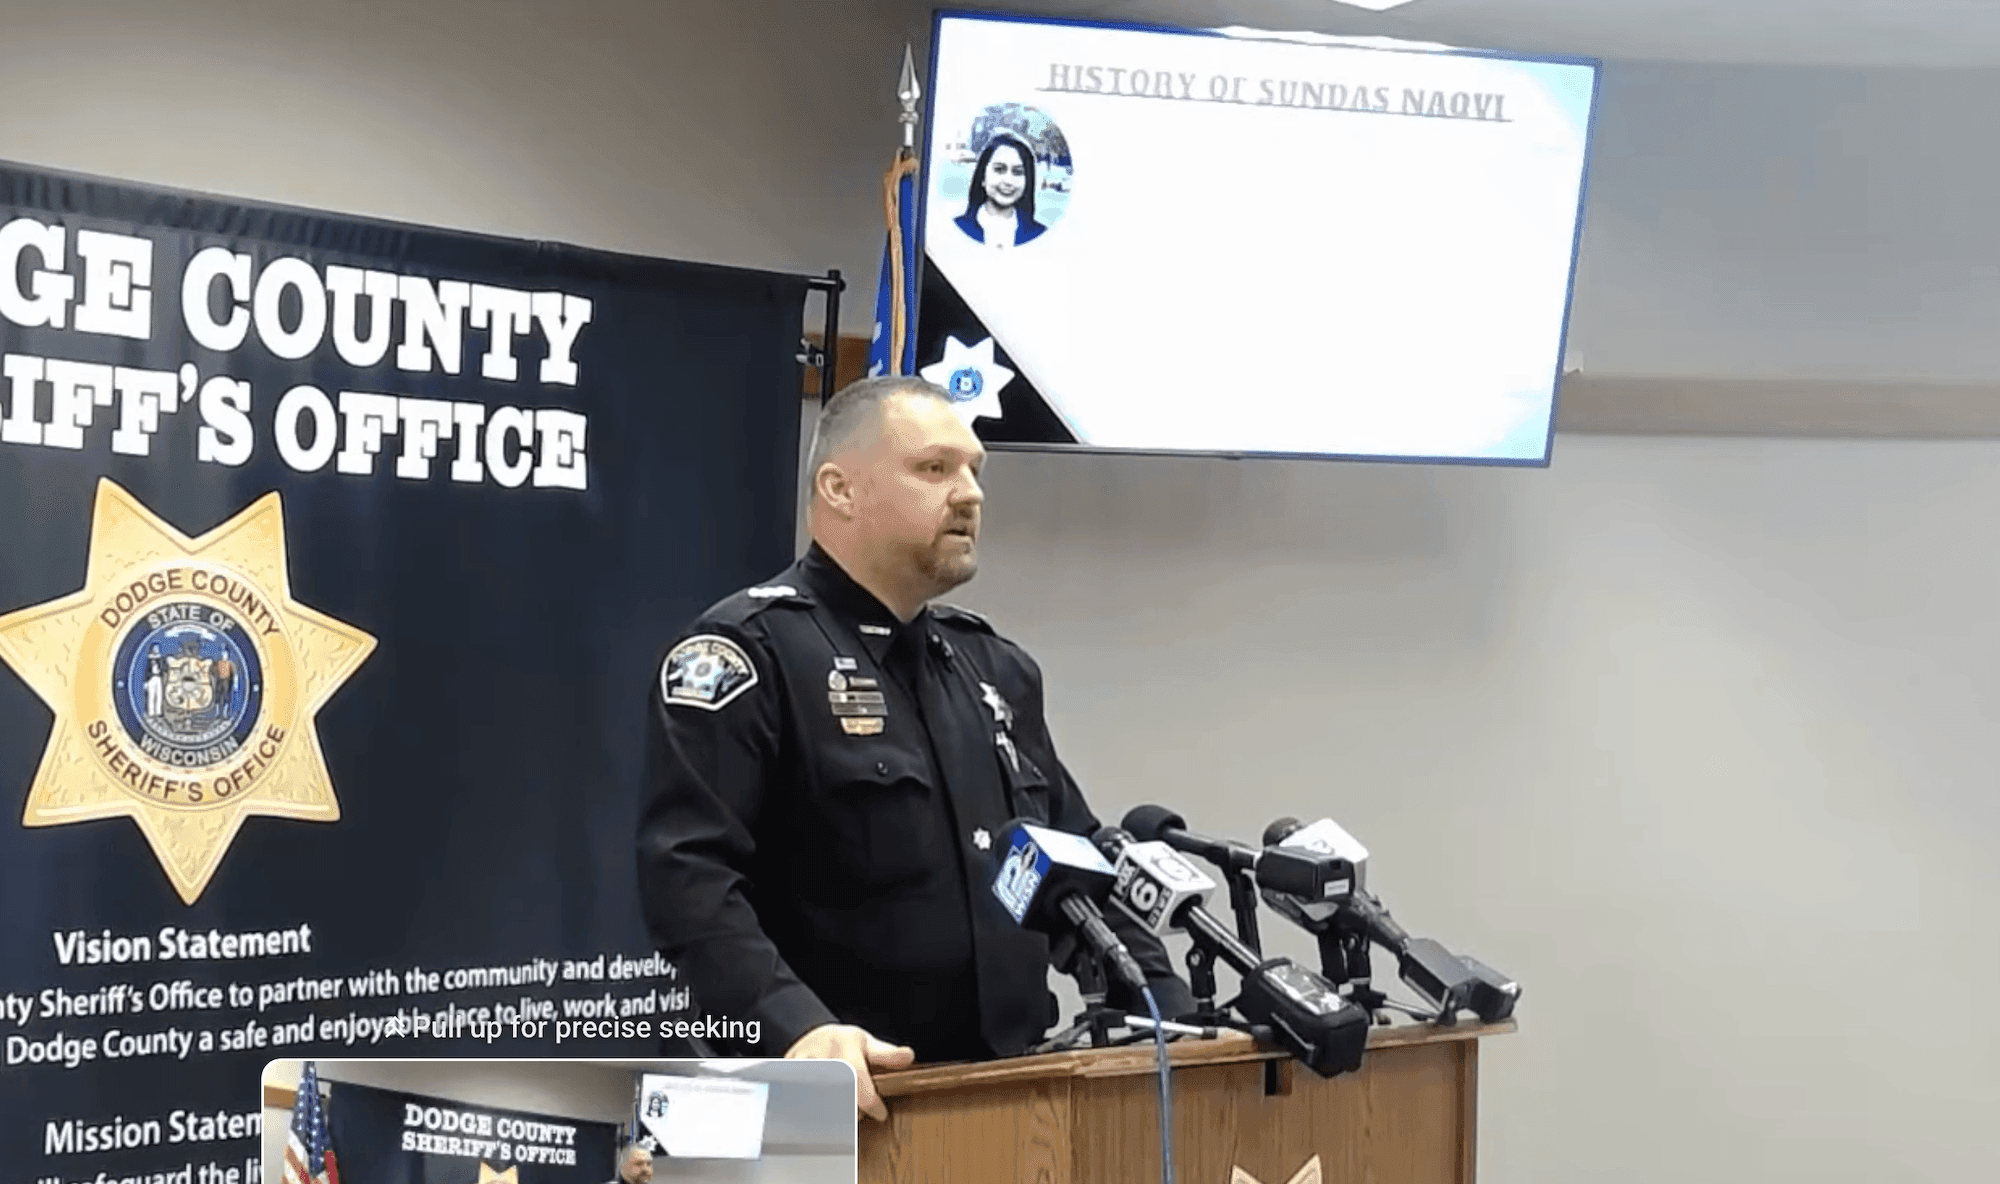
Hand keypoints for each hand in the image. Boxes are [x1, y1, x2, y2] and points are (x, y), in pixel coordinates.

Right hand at [785, 1023, 914, 1120]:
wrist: (810, 1035)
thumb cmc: (844, 1043)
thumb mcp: (868, 1043)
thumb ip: (887, 1054)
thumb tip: (909, 1056)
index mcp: (844, 1044)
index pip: (856, 1076)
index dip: (869, 1100)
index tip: (880, 1113)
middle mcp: (821, 1053)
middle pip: (836, 1092)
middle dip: (852, 1110)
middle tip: (859, 1115)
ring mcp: (801, 1064)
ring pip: (815, 1098)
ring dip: (832, 1112)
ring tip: (843, 1114)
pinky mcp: (787, 1075)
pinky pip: (799, 1098)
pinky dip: (813, 1110)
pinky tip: (822, 1114)